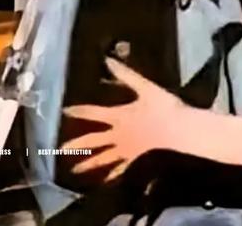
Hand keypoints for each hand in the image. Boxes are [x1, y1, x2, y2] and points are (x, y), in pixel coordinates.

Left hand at [60, 57, 187, 181]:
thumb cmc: (165, 108)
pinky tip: (104, 182)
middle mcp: (119, 136)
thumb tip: (108, 59)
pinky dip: (111, 177)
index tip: (64, 111)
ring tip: (75, 171)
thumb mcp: (145, 87)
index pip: (93, 113)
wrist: (182, 133)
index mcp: (119, 116)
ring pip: (104, 159)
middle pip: (93, 141)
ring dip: (88, 164)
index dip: (79, 111)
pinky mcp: (138, 162)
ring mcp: (127, 151)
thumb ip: (126, 74)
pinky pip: (121, 171)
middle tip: (60, 149)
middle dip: (77, 144)